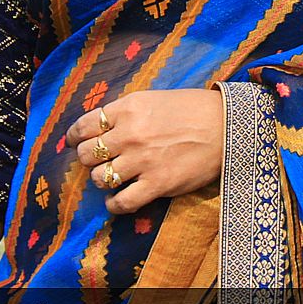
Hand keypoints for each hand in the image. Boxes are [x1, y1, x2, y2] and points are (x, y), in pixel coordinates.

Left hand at [66, 89, 224, 214]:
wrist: (227, 126)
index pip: (84, 125)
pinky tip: (118, 200)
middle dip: (90, 159)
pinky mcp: (156, 184)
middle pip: (87, 154)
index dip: (75, 137)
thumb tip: (102, 128)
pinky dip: (114, 204)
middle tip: (100, 161)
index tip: (75, 143)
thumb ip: (127, 112)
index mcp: (129, 108)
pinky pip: (121, 202)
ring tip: (113, 179)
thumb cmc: (193, 109)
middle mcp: (130, 133)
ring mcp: (142, 160)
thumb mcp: (155, 99)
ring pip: (100, 178)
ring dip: (103, 180)